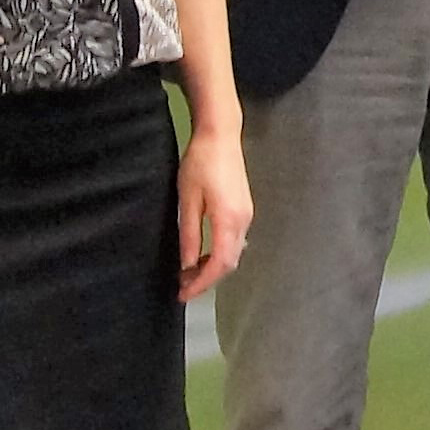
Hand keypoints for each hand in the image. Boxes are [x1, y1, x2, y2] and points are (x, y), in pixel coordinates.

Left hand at [175, 126, 251, 301]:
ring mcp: (247, 215)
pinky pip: (234, 242)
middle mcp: (243, 222)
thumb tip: (187, 265)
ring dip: (213, 267)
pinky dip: (219, 254)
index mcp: (229, 220)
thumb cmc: (200, 163)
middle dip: (207, 280)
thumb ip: (189, 234)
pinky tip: (203, 253)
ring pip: (233, 253)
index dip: (202, 284)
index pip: (220, 264)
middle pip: (229, 263)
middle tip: (183, 287)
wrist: (221, 134)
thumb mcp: (187, 199)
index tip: (183, 294)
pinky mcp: (244, 209)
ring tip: (189, 273)